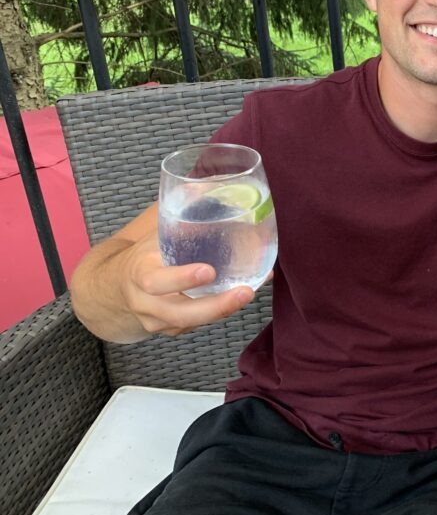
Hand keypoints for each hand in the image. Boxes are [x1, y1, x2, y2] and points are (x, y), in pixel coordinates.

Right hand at [70, 203, 260, 343]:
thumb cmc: (142, 252)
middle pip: (177, 312)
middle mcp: (145, 301)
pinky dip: (220, 313)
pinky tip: (242, 297)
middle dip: (213, 305)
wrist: (109, 287)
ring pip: (189, 322)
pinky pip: (196, 325)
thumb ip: (177, 211)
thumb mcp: (152, 231)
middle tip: (245, 291)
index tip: (208, 270)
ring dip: (222, 311)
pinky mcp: (170, 329)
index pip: (154, 280)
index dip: (181, 278)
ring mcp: (157, 319)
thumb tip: (211, 185)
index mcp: (138, 272)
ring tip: (249, 293)